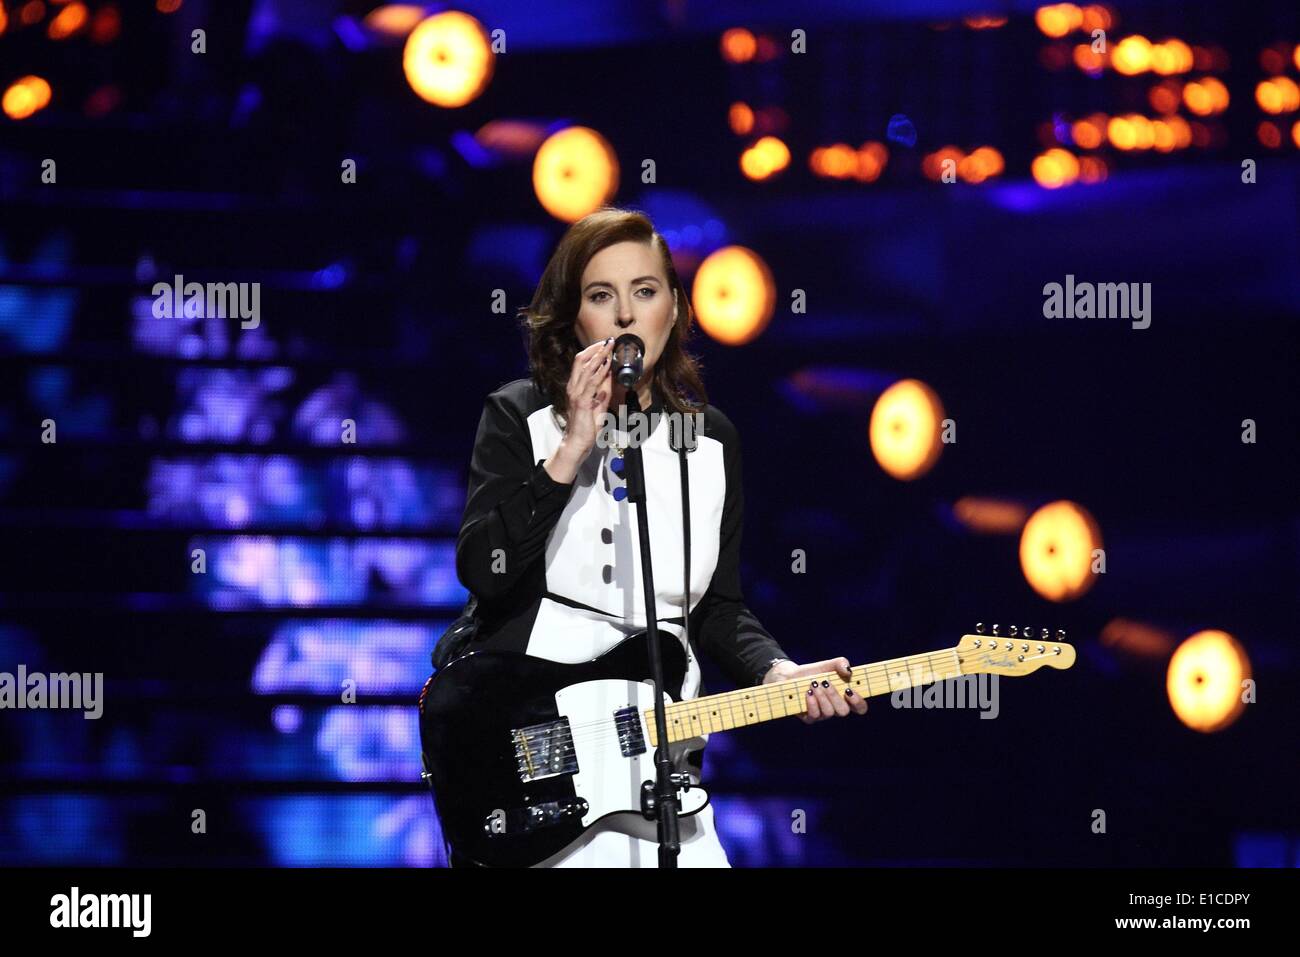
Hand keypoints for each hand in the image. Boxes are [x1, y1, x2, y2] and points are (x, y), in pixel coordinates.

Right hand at [561, 336, 615, 457]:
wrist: (577, 442)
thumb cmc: (586, 426)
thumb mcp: (598, 405)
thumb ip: (602, 391)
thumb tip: (609, 376)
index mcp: (575, 387)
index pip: (581, 362)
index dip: (592, 351)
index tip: (604, 344)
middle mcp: (573, 387)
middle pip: (580, 360)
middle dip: (595, 348)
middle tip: (608, 341)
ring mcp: (576, 393)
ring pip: (586, 368)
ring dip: (599, 356)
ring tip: (609, 347)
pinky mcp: (582, 401)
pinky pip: (592, 383)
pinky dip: (600, 372)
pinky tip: (607, 365)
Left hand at [763, 657, 867, 723]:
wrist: (791, 676)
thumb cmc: (813, 672)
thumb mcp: (828, 665)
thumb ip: (840, 664)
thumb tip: (848, 671)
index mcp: (845, 698)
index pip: (860, 708)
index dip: (858, 702)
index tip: (849, 690)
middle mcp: (835, 708)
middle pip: (844, 711)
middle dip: (835, 696)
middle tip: (825, 682)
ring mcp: (823, 715)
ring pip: (829, 713)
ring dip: (822, 697)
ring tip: (814, 684)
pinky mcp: (809, 718)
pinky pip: (815, 715)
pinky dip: (812, 702)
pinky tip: (808, 693)